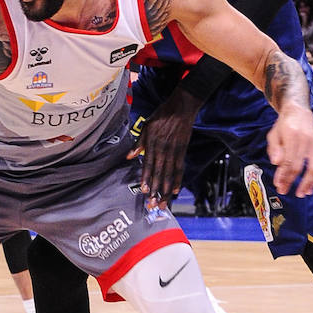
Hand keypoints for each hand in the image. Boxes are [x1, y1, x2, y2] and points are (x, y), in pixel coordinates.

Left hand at [128, 87, 198, 204]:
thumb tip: (129, 157)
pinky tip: (175, 191)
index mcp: (153, 143)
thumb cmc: (162, 115)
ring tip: (163, 203)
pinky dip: (178, 180)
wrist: (182, 107)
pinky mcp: (183, 150)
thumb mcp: (147, 126)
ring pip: (170, 174)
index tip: (144, 191)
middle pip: (159, 173)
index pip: (148, 164)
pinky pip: (180, 168)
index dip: (146, 178)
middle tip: (152, 205)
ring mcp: (174, 151)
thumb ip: (139, 143)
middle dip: (155, 190)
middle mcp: (164, 149)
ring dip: (166, 190)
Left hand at [266, 103, 312, 197]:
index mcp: (292, 135)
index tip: (278, 184)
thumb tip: (276, 163)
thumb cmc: (284, 126)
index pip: (288, 160)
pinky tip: (310, 188)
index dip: (283, 174)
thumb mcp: (273, 134)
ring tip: (301, 194)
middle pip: (299, 166)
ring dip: (307, 183)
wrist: (299, 113)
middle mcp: (306, 139)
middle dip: (291, 181)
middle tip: (284, 190)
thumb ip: (274, 149)